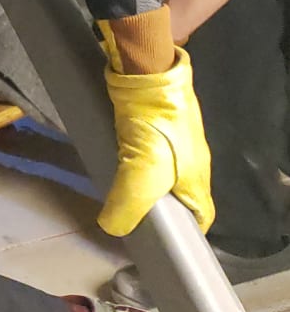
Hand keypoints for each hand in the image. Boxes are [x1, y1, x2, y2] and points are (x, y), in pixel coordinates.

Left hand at [97, 48, 214, 235]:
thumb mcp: (143, 172)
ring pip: (162, 170)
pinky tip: (115, 157)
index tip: (159, 239)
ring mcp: (177, 140)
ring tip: (117, 186)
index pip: (200, 216)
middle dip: (157, 205)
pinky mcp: (160, 122)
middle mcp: (192, 161)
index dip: (183, 232)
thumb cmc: (156, 126)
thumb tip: (111, 228)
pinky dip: (135, 157)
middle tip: (129, 211)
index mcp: (198, 179)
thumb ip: (129, 203)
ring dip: (142, 180)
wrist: (147, 72)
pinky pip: (150, 148)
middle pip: (178, 194)